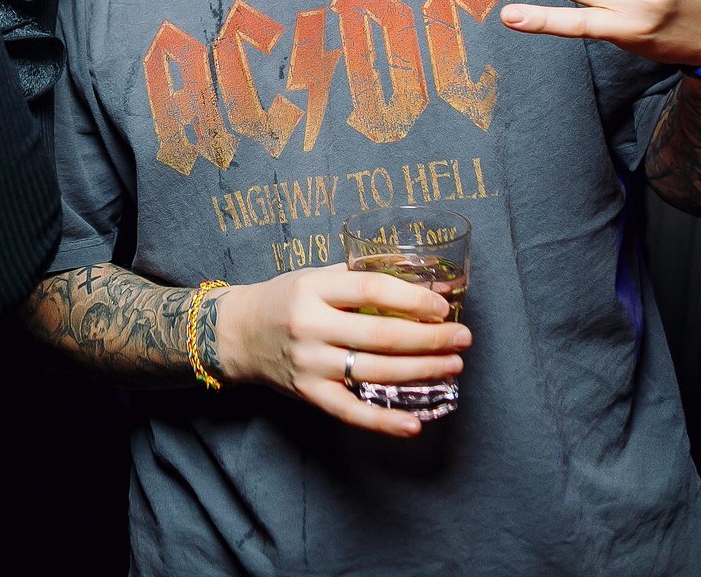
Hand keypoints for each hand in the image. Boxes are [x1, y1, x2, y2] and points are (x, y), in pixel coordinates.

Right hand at [212, 264, 470, 436]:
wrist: (238, 333)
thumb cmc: (285, 300)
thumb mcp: (316, 276)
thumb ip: (362, 279)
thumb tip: (427, 285)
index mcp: (313, 289)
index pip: (371, 290)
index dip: (412, 299)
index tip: (443, 307)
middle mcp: (310, 326)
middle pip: (380, 334)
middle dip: (430, 338)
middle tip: (463, 339)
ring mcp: (309, 363)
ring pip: (374, 371)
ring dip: (421, 371)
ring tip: (453, 366)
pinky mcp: (308, 394)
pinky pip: (350, 411)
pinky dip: (383, 422)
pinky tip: (414, 424)